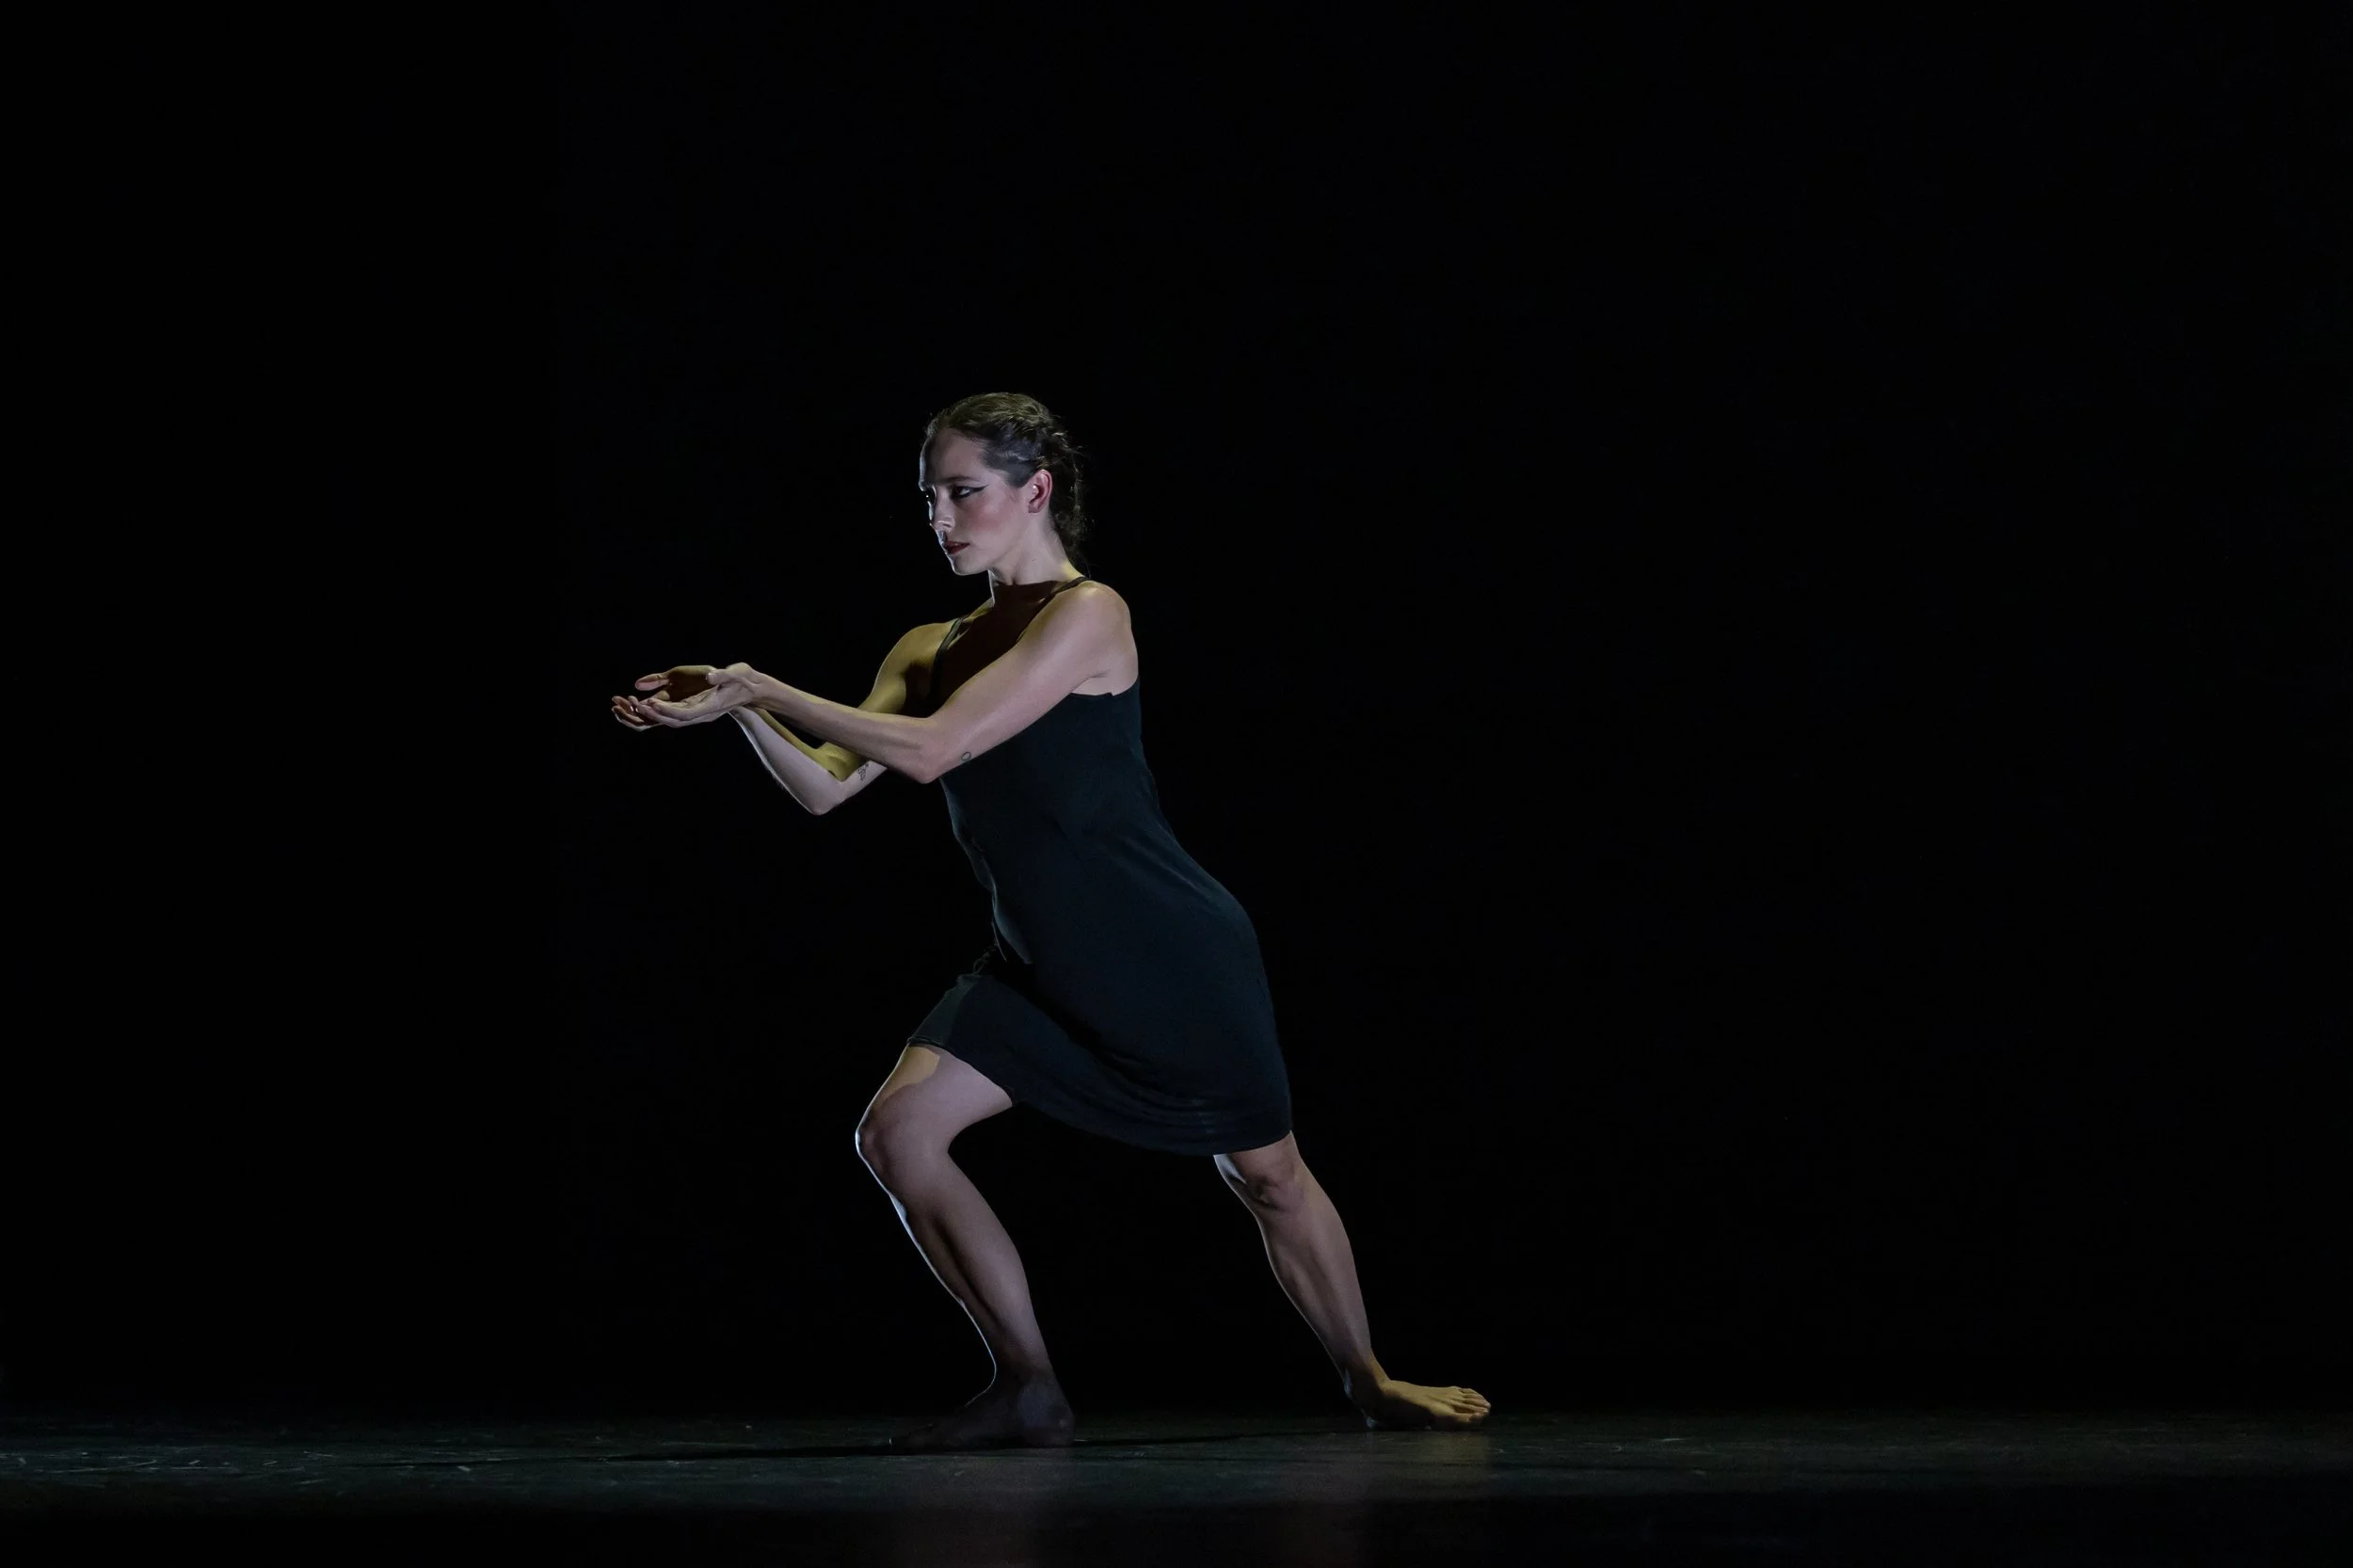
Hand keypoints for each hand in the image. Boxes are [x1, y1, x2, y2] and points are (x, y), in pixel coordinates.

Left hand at [612, 663, 754, 728]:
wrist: (751, 690)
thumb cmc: (744, 680)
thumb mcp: (737, 673)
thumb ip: (723, 675)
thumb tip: (711, 676)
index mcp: (710, 707)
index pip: (684, 714)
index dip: (666, 710)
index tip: (649, 703)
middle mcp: (701, 714)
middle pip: (671, 721)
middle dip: (649, 715)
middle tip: (630, 704)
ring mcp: (696, 713)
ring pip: (667, 720)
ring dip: (647, 715)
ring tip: (626, 705)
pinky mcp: (691, 709)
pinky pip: (668, 715)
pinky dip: (653, 711)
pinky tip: (640, 702)